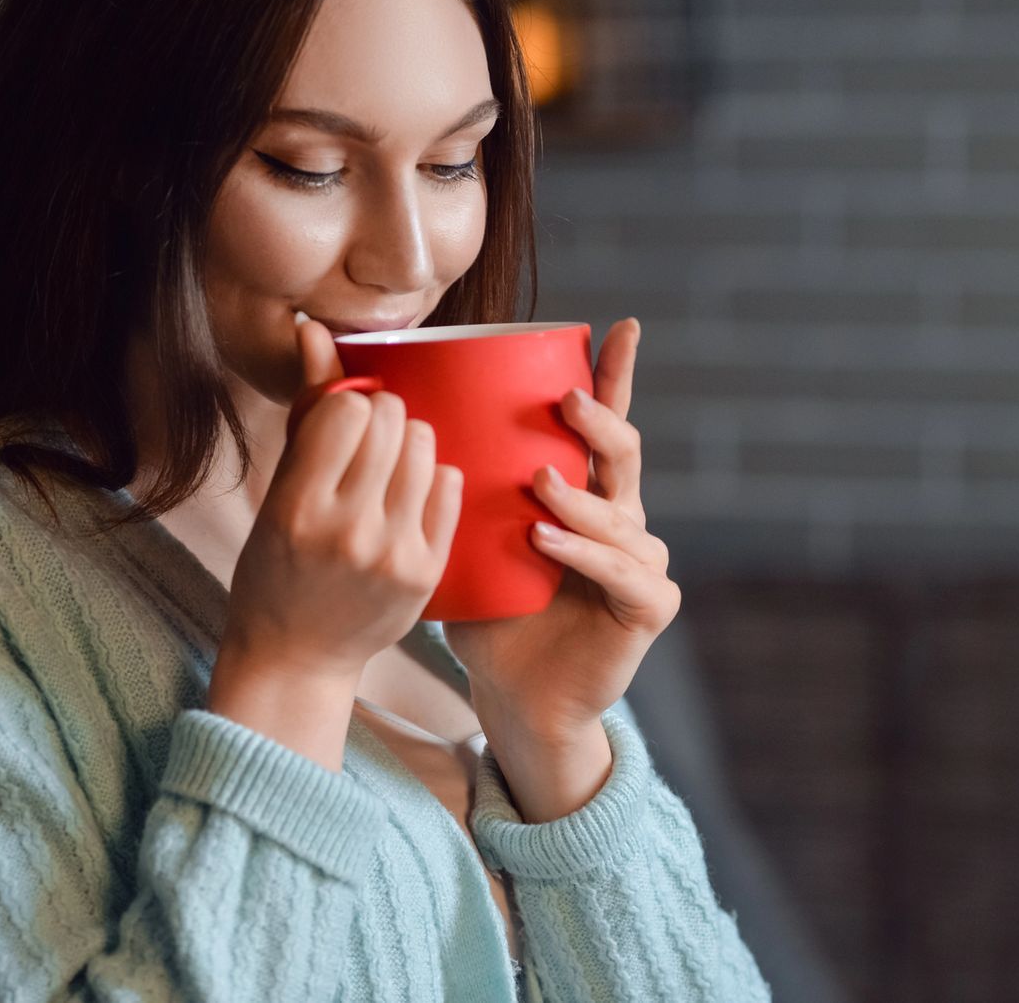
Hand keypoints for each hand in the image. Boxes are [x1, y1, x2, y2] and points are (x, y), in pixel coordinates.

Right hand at [219, 316, 464, 686]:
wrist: (298, 653)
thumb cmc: (278, 563)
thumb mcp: (278, 489)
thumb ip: (304, 409)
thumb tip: (312, 327)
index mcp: (297, 507)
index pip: (347, 409)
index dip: (346, 404)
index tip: (339, 423)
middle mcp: (347, 530)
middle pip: (391, 419)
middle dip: (380, 416)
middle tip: (366, 445)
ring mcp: (393, 553)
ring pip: (425, 445)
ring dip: (408, 442)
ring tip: (387, 470)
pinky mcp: (427, 570)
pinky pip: (448, 483)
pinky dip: (430, 478)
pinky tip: (408, 497)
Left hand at [442, 318, 677, 744]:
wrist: (513, 692)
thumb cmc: (485, 607)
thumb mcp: (456, 533)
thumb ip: (437, 481)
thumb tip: (372, 414)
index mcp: (583, 490)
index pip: (603, 422)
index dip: (617, 375)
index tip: (623, 327)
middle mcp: (621, 517)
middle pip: (624, 452)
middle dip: (599, 420)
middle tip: (564, 400)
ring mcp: (641, 562)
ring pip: (621, 514)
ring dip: (579, 496)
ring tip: (538, 483)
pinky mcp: (646, 607)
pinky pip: (622, 572)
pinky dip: (583, 554)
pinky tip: (546, 542)